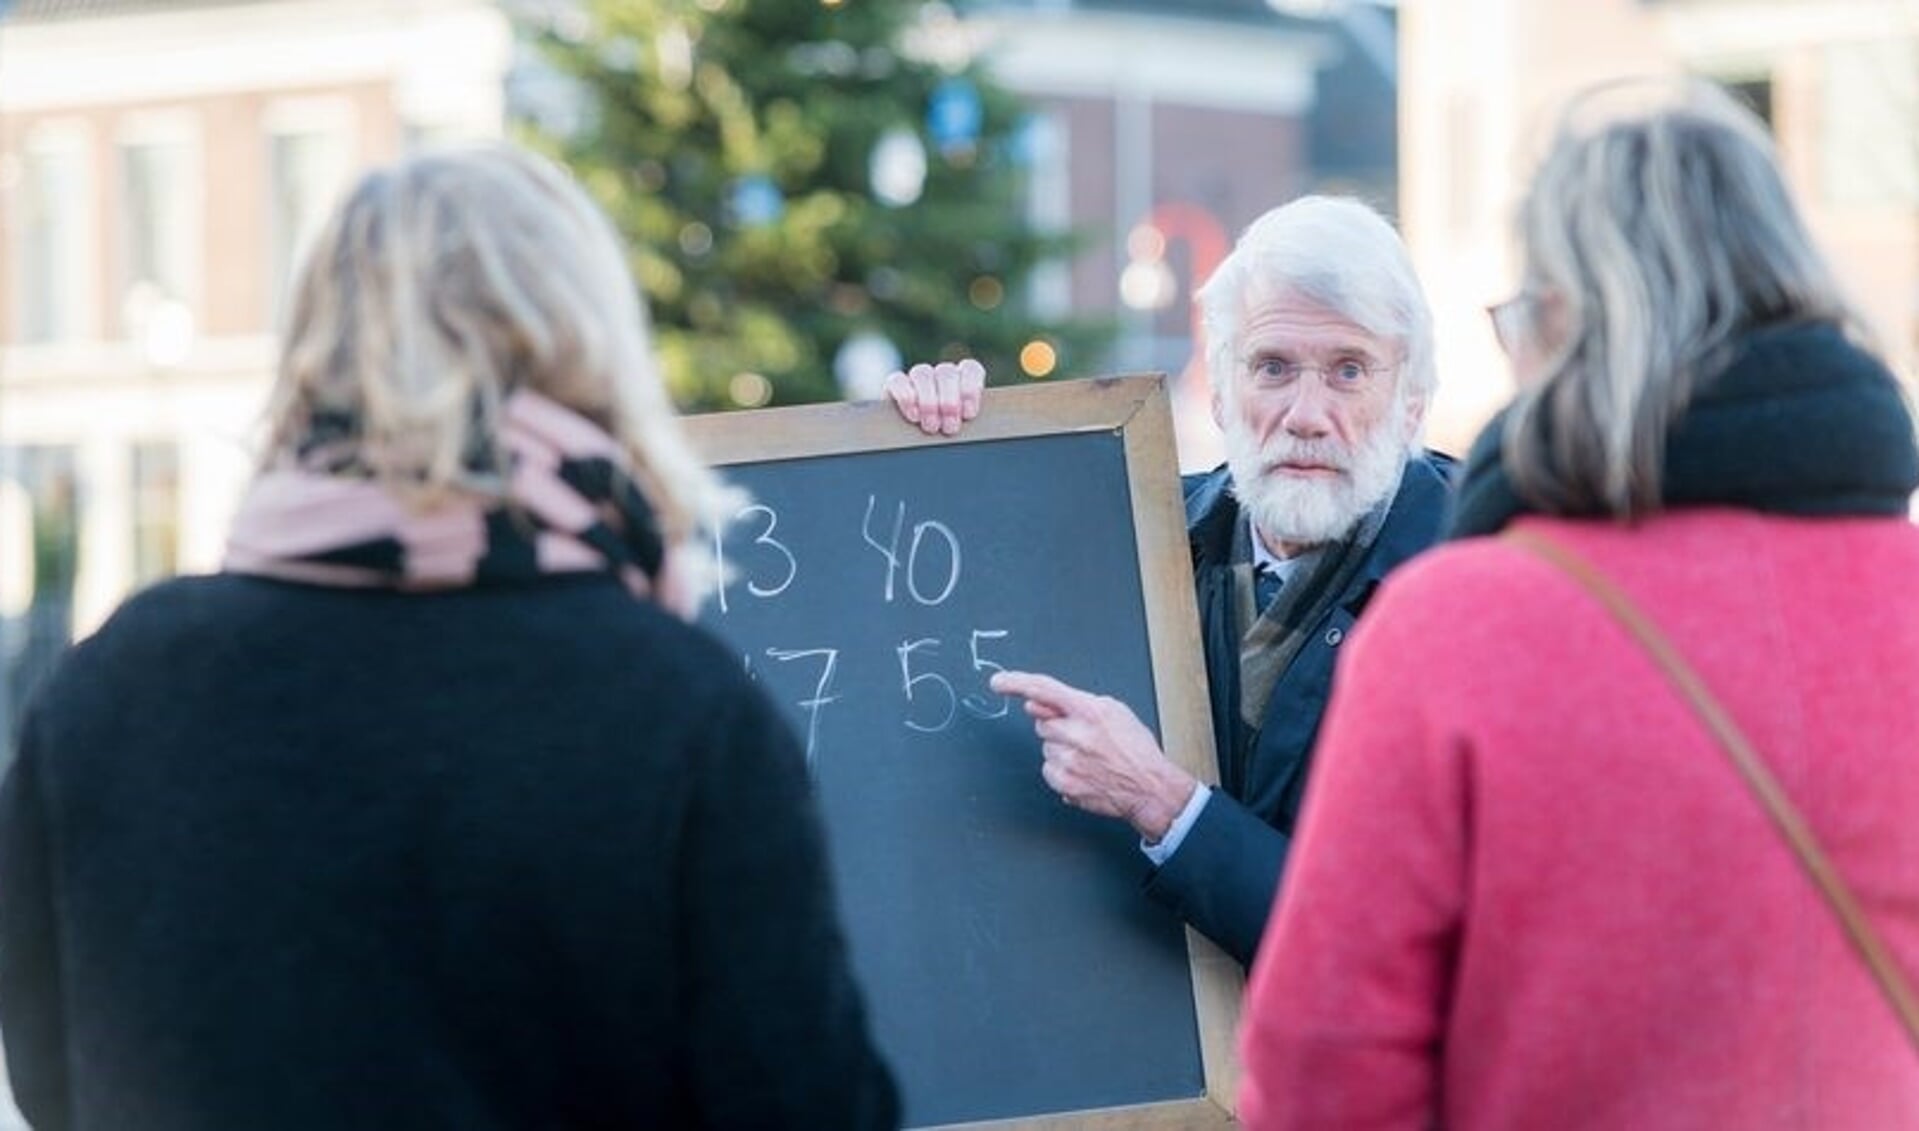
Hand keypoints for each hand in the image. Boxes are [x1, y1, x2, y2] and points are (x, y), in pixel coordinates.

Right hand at [884, 359, 984, 436]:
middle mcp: (939, 375)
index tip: (968, 414)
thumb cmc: (942, 438)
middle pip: (946, 373)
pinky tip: (914, 416)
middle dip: (949, 402)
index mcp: (962, 380)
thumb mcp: (959, 429)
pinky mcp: (893, 385)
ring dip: (928, 401)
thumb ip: (965, 420)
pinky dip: (906, 397)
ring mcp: (916, 377)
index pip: (970, 369)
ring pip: (923, 374)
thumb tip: (973, 423)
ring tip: (931, 426)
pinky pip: (898, 380)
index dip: (971, 389)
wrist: (907, 446)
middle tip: (950, 427)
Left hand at [990, 671, 1197, 841]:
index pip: (1043, 690)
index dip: (1016, 683)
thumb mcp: (1113, 711)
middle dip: (1057, 728)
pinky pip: (1048, 770)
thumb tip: (1035, 704)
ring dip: (1061, 751)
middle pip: (1043, 724)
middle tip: (1084, 739)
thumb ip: (1073, 704)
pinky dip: (1062, 771)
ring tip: (1090, 758)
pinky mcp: (1064, 783)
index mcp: (1089, 711)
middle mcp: (1076, 735)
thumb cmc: (1134, 748)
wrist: (1149, 787)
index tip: (998, 682)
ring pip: (1045, 748)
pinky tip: (1085, 772)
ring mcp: (1068, 761)